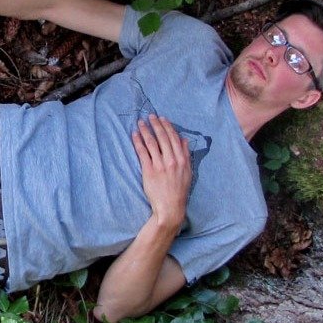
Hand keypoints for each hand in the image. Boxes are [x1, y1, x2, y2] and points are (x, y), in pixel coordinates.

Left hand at [132, 115, 191, 229]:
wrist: (170, 207)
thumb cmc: (179, 190)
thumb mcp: (188, 171)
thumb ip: (186, 154)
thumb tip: (184, 139)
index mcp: (182, 159)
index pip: (174, 138)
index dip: (167, 126)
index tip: (161, 118)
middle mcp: (172, 160)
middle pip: (162, 137)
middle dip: (155, 124)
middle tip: (149, 116)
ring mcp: (160, 165)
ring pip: (151, 143)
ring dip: (145, 130)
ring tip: (140, 123)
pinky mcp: (149, 171)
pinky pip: (143, 152)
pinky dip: (138, 142)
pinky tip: (135, 135)